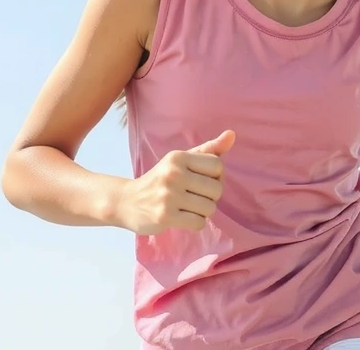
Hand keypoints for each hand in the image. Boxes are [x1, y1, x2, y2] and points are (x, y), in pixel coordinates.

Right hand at [119, 130, 234, 235]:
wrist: (127, 202)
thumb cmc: (161, 179)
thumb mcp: (182, 160)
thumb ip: (208, 149)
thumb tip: (232, 134)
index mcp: (178, 157)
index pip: (217, 165)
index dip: (216, 176)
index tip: (204, 180)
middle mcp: (173, 174)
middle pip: (216, 189)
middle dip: (210, 196)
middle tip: (195, 196)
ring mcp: (168, 196)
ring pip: (209, 208)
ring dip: (203, 211)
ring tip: (188, 207)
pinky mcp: (165, 217)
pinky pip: (199, 223)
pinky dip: (195, 223)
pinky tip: (183, 217)